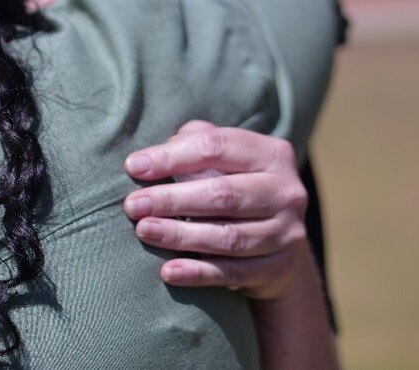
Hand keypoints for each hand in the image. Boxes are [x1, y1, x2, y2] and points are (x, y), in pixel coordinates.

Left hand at [123, 121, 308, 299]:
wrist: (278, 245)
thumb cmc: (234, 188)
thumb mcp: (224, 160)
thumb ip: (193, 144)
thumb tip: (153, 155)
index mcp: (271, 154)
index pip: (217, 147)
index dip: (172, 157)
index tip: (133, 167)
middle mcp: (286, 191)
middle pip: (223, 194)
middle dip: (172, 199)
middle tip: (133, 205)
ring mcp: (286, 233)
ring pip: (228, 237)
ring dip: (180, 235)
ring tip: (144, 231)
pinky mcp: (277, 269)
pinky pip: (232, 273)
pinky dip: (197, 273)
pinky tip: (168, 271)